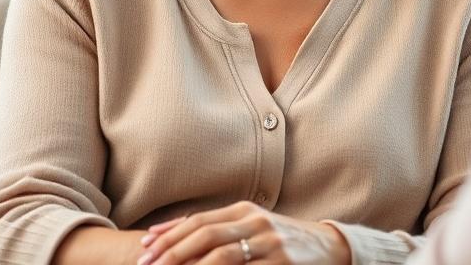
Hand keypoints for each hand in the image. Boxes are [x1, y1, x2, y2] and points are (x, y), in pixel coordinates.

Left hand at [136, 201, 350, 264]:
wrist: (327, 248)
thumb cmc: (280, 239)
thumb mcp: (251, 227)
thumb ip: (217, 228)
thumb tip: (168, 232)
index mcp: (245, 210)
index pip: (199, 220)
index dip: (169, 234)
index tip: (144, 248)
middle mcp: (255, 222)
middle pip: (205, 235)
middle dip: (172, 252)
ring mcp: (269, 244)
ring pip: (220, 256)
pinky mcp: (280, 264)